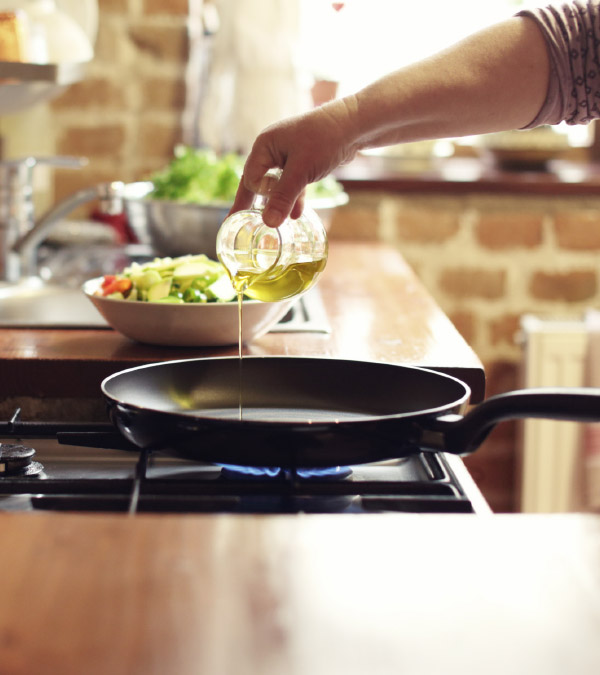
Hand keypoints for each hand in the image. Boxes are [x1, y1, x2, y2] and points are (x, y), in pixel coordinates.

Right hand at [230, 97, 358, 226]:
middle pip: (257, 182)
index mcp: (264, 146)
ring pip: (276, 185)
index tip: (271, 205)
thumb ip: (283, 198)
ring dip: (277, 203)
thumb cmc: (324, 139)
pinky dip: (293, 198)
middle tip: (237, 224)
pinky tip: (297, 214)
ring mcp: (287, 155)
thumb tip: (268, 223)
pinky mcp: (302, 161)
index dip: (259, 195)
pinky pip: (291, 183)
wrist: (353, 124)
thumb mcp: (301, 171)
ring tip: (272, 224)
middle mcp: (272, 149)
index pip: (250, 178)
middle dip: (252, 203)